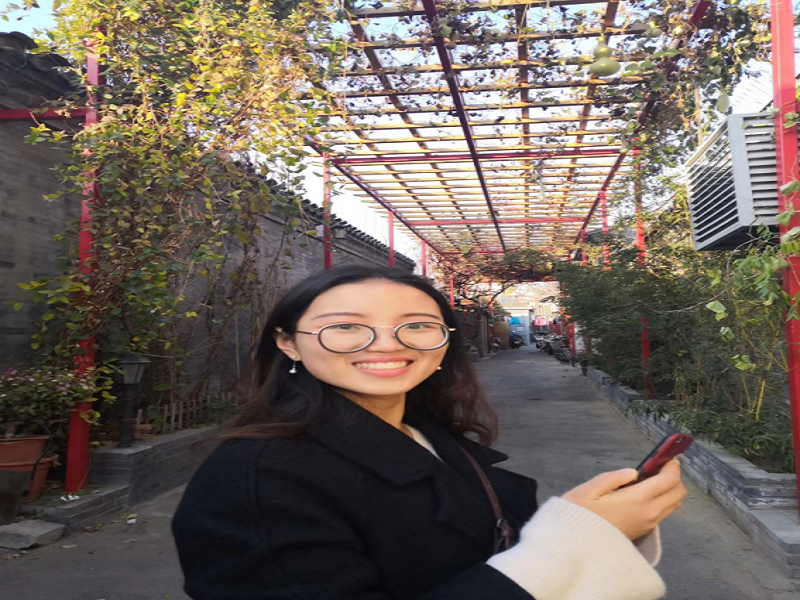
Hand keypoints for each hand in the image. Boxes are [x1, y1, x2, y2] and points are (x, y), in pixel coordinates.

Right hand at [561, 459, 686, 539]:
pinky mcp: (645, 531)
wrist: (576, 546)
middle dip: (674, 477)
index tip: (667, 456)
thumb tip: (634, 473)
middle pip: (678, 493)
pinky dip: (663, 500)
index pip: (669, 481)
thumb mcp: (589, 489)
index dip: (672, 466)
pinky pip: (664, 513)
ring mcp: (649, 524)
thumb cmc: (579, 514)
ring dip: (669, 490)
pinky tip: (644, 495)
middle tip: (658, 468)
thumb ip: (614, 477)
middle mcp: (649, 513)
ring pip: (674, 504)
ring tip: (650, 480)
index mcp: (637, 499)